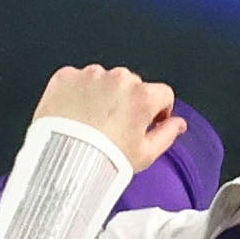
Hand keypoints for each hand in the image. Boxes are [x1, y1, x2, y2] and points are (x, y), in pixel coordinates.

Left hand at [34, 64, 187, 174]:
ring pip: (104, 80)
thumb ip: (168, 134)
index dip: (158, 110)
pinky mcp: (65, 77)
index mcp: (142, 96)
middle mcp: (118, 79)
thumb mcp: (145, 155)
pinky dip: (76, 93)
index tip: (147, 122)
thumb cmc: (102, 162)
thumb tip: (178, 124)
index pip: (163, 93)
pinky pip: (77, 80)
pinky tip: (73, 115)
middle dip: (127, 101)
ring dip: (102, 95)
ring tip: (91, 123)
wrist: (61, 163)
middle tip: (114, 127)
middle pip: (132, 84)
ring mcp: (90, 76)